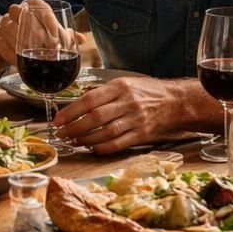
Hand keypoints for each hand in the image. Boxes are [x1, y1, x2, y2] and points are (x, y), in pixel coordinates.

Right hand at [0, 0, 83, 65]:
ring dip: (23, 44)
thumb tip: (81, 40)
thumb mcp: (51, 31)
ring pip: (10, 29)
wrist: (11, 34)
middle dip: (37, 34)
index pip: (39, 6)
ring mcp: (3, 23)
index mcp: (32, 5)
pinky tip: (19, 62)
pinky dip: (9, 53)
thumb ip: (65, 34)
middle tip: (49, 48)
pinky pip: (0, 44)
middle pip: (24, 16)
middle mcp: (16, 11)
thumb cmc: (36, 31)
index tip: (56, 34)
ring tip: (36, 56)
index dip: (48, 20)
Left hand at [51, 77, 190, 152]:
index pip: (90, 99)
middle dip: (74, 127)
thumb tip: (77, 104)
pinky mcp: (142, 134)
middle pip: (96, 117)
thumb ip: (103, 92)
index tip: (58, 120)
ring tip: (73, 141)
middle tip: (61, 134)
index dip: (71, 111)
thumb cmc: (145, 92)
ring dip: (86, 139)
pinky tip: (91, 147)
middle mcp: (128, 102)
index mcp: (120, 87)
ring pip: (106, 132)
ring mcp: (136, 119)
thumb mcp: (125, 83)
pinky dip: (102, 147)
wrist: (174, 102)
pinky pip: (118, 144)